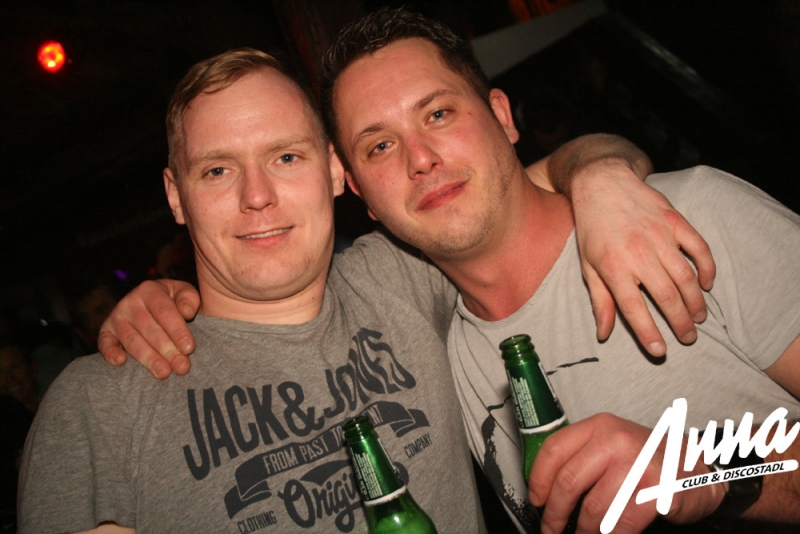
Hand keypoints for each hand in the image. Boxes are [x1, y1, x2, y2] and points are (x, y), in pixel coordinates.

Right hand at [97, 279, 199, 377]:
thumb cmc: (174, 301)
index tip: (189, 349)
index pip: (165, 312)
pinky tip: (120, 362)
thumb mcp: (184, 293)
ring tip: (164, 372)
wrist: (152, 305)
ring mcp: (116, 317)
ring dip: (148, 358)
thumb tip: (186, 312)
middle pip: (150, 329)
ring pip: (132, 340)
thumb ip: (189, 299)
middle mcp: (130, 302)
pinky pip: (105, 342)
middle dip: (167, 350)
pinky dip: (110, 352)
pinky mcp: (106, 332)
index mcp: (150, 290)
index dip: (177, 331)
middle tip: (182, 367)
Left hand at [528, 414, 724, 533]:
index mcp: (600, 426)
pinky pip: (620, 524)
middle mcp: (616, 440)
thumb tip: (545, 487)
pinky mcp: (657, 492)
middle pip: (568, 481)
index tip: (536, 499)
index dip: (538, 479)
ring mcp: (639, 464)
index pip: (554, 449)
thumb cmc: (650, 461)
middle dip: (555, 514)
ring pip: (593, 508)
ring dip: (584, 531)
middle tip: (552, 529)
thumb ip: (582, 457)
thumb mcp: (613, 445)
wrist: (701, 471)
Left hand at [570, 159, 715, 355]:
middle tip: (688, 338)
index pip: (633, 308)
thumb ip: (599, 300)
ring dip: (695, 302)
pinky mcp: (675, 221)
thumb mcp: (587, 265)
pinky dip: (707, 268)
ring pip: (686, 277)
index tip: (660, 351)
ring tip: (698, 318)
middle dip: (680, 323)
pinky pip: (699, 249)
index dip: (648, 333)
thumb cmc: (592, 228)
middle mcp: (638, 253)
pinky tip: (706, 284)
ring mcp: (659, 235)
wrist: (603, 183)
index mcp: (612, 267)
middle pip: (667, 297)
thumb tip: (603, 334)